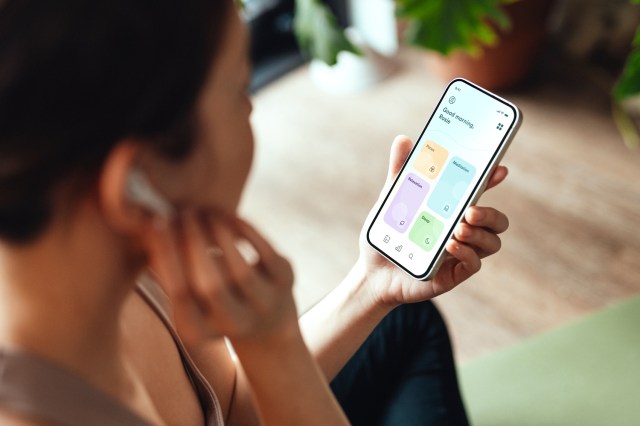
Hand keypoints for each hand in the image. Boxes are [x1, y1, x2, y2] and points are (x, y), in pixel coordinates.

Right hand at [145, 210, 297, 346]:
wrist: (268, 323)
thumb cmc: (214, 300)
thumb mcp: (189, 292)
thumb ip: (167, 264)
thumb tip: (144, 220)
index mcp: (198, 331)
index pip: (179, 293)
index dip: (166, 255)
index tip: (156, 221)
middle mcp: (233, 326)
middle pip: (210, 284)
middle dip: (194, 241)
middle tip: (183, 212)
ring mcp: (264, 306)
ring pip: (239, 269)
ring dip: (218, 233)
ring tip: (204, 211)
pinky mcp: (285, 283)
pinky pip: (265, 253)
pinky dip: (244, 230)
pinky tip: (226, 216)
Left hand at [358, 135, 509, 307]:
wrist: (372, 273)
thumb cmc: (388, 236)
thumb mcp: (391, 200)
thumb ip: (400, 171)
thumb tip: (403, 139)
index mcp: (452, 210)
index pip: (480, 192)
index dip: (493, 179)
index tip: (499, 169)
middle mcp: (462, 230)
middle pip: (496, 220)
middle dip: (490, 212)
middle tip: (470, 210)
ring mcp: (460, 253)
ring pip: (492, 242)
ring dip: (480, 233)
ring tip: (457, 228)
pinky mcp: (453, 274)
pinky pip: (474, 264)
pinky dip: (467, 253)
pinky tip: (450, 245)